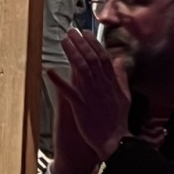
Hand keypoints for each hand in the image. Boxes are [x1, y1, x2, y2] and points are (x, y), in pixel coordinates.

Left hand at [49, 28, 132, 173]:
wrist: (116, 142)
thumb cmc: (118, 121)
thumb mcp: (125, 96)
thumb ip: (121, 77)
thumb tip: (120, 62)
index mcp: (111, 82)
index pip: (102, 57)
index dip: (93, 43)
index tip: (85, 32)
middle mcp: (101, 85)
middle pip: (90, 58)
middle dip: (80, 43)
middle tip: (71, 31)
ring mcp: (90, 94)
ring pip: (80, 69)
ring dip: (71, 53)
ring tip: (63, 41)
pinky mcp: (80, 105)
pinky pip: (68, 91)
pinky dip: (58, 80)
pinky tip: (49, 71)